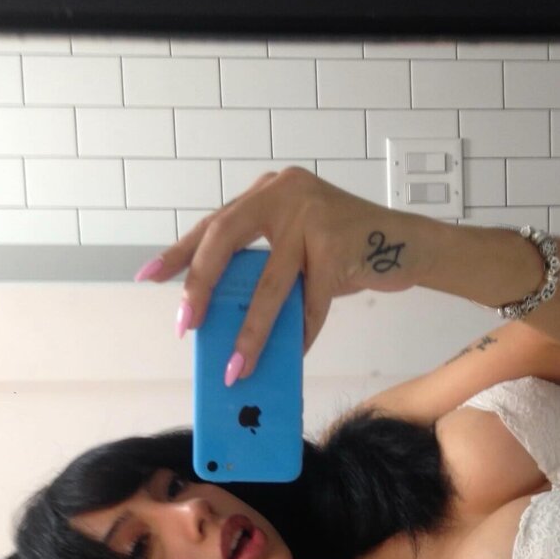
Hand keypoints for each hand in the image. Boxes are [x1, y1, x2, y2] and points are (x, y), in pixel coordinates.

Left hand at [138, 167, 428, 381]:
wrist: (410, 242)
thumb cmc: (349, 249)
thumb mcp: (299, 246)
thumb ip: (265, 263)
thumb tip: (225, 315)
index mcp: (268, 190)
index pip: (213, 224)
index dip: (179, 253)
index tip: (148, 277)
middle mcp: (284, 192)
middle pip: (226, 239)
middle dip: (200, 286)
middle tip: (185, 325)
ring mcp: (312, 214)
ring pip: (270, 284)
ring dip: (252, 332)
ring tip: (238, 367)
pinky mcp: (338, 242)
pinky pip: (312, 302)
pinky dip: (304, 333)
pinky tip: (297, 354)